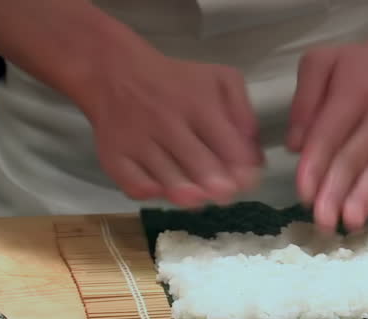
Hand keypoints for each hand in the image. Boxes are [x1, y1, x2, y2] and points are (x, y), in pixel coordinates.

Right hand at [81, 51, 262, 207]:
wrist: (113, 71)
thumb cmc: (176, 81)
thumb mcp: (219, 80)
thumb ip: (243, 112)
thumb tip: (254, 154)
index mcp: (197, 103)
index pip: (228, 145)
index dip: (243, 171)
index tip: (247, 181)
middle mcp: (166, 122)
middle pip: (199, 166)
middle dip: (220, 188)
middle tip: (225, 195)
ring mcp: (137, 141)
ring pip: (168, 182)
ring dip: (190, 196)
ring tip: (200, 198)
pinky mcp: (114, 157)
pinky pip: (137, 186)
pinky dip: (153, 194)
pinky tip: (164, 190)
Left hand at [287, 38, 367, 232]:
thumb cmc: (361, 67)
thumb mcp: (324, 63)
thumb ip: (304, 99)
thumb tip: (295, 145)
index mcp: (355, 90)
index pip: (329, 134)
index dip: (314, 168)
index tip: (303, 194)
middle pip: (353, 160)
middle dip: (335, 194)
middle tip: (321, 221)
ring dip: (363, 201)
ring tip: (347, 224)